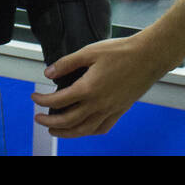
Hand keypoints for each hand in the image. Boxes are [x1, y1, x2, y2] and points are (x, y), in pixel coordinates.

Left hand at [29, 33, 171, 137]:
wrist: (149, 56)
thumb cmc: (122, 51)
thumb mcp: (90, 51)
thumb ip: (67, 63)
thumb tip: (49, 72)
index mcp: (88, 88)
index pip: (58, 101)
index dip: (43, 100)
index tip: (35, 97)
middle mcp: (98, 104)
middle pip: (68, 121)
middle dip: (50, 122)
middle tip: (39, 118)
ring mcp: (110, 110)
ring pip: (84, 130)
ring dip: (66, 133)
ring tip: (55, 130)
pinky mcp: (120, 110)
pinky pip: (102, 128)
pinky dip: (89, 132)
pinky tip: (83, 129)